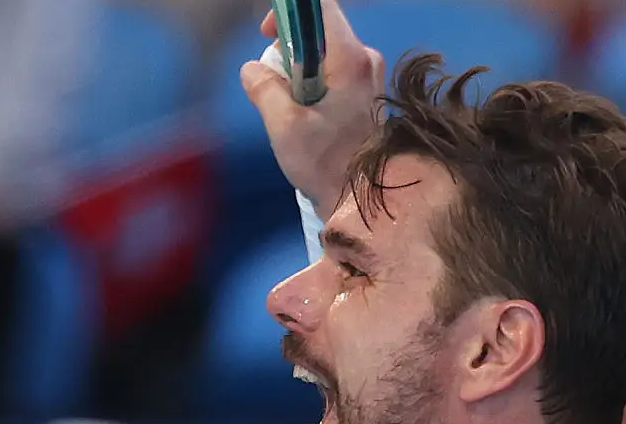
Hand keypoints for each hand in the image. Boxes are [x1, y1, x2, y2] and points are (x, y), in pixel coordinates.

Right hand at [240, 0, 385, 212]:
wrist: (367, 202)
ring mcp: (371, 78)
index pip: (320, 7)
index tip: (268, 35)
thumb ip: (264, 87)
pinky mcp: (369, 95)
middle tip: (276, 86)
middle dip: (288, 51)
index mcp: (350, 58)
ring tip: (293, 112)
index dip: (288, 12)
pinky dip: (314, 86)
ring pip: (324, 54)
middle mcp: (366, 59)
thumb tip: (253, 69)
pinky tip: (310, 119)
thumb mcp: (284, 126)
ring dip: (300, 73)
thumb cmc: (327, 164)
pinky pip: (334, 74)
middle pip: (318, 31)